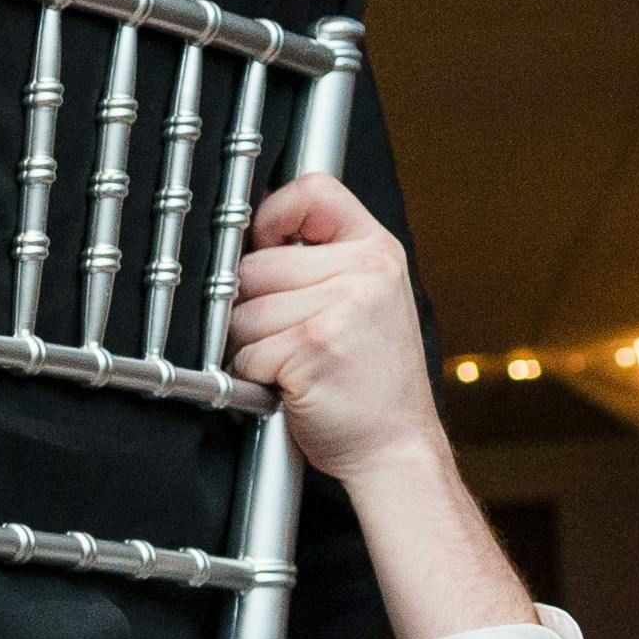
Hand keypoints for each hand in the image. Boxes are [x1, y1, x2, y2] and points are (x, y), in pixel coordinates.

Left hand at [218, 172, 438, 488]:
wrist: (395, 447)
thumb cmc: (368, 382)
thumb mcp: (364, 301)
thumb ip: (319, 262)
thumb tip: (248, 235)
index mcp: (376, 251)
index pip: (312, 191)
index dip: (272, 214)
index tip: (265, 244)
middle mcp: (365, 271)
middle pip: (255, 264)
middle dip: (251, 307)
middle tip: (287, 337)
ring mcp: (341, 306)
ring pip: (243, 311)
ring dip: (249, 346)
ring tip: (291, 364)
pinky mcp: (313, 345)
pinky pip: (246, 352)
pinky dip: (252, 378)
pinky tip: (288, 386)